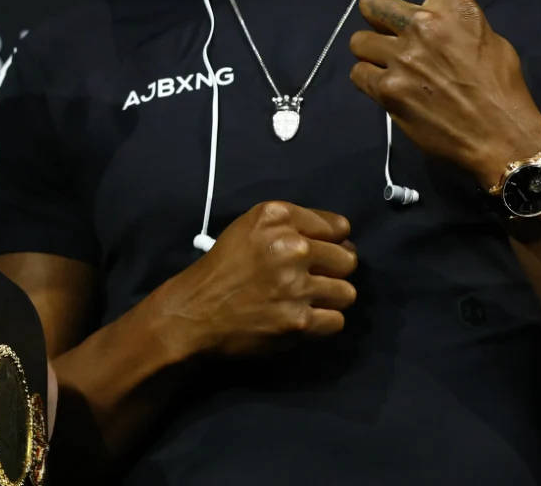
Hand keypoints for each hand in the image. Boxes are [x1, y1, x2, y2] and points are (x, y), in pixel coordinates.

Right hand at [156, 201, 357, 357]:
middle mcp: (291, 246)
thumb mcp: (248, 229)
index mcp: (277, 217)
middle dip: (332, 271)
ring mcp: (296, 285)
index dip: (331, 242)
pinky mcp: (299, 320)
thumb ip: (291, 227)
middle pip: (347, 259)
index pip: (338, 226)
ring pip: (347, 292)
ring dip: (328, 299)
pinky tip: (299, 319)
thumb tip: (342, 242)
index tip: (318, 255)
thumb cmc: (221, 269)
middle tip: (309, 280)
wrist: (193, 313)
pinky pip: (337, 321)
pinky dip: (321, 324)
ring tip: (303, 301)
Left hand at [349, 0, 540, 187]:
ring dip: (372, 57)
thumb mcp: (490, 43)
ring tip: (401, 75)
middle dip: (377, 24)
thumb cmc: (502, 92)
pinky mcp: (388, 89)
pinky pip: (358, 75)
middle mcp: (428, 26)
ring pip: (359, 43)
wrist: (505, 142)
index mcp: (458, 9)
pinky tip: (395, 95)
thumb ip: (455, 22)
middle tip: (396, 44)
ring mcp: (405, 58)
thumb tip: (432, 20)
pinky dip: (370, 84)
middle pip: (371, 5)